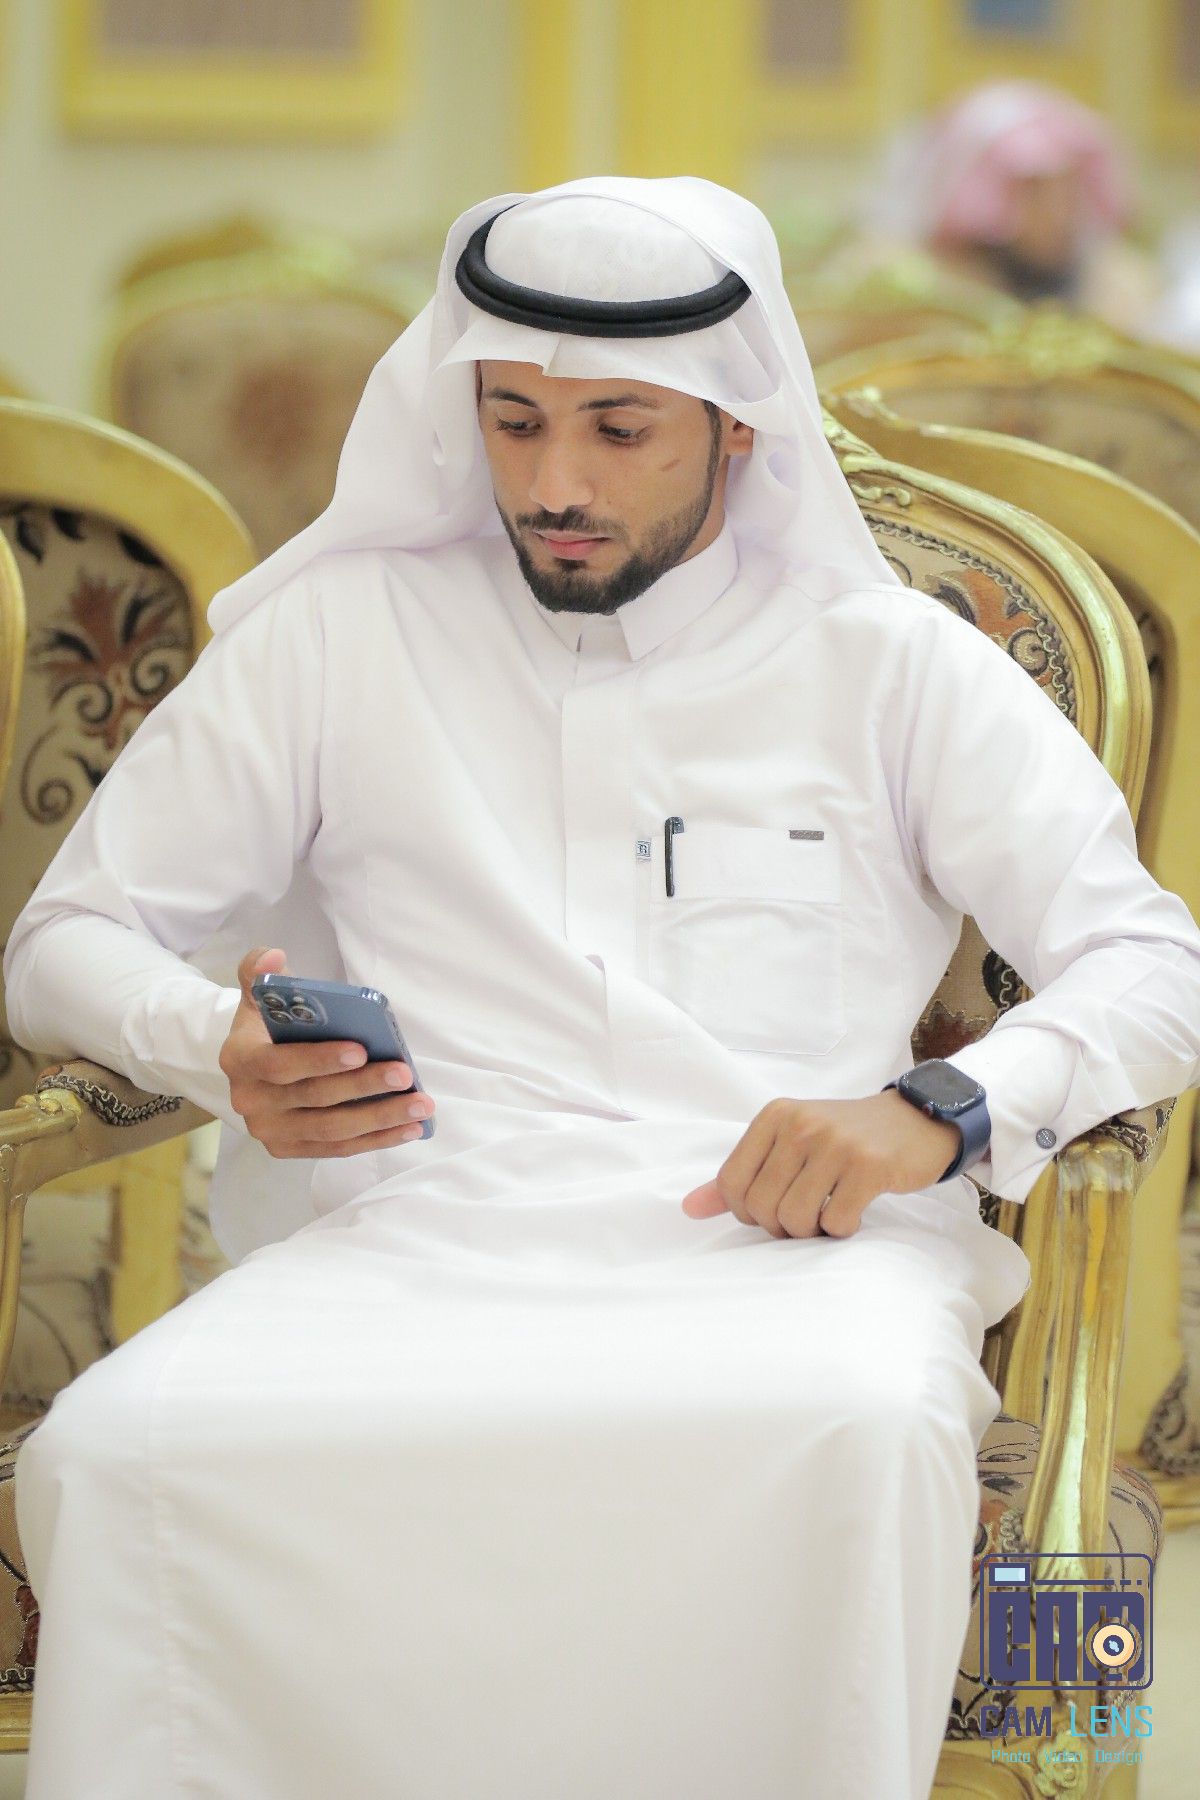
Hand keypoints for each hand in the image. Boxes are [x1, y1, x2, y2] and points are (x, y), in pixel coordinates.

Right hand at [218, 947, 436, 1158]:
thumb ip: (260, 970)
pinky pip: (338, 1149)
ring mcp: (270, 1131)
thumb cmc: (267, 1025)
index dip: (320, 1060)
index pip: (279, 1064)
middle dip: (364, 1086)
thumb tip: (273, 956)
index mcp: (240, 1060)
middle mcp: (250, 1101)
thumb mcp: (259, 993)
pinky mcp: (290, 1149)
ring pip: (332, 1130)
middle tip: (404, 1074)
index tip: (362, 1050)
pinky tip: (410, 1128)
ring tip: (420, 1105)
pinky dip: (376, 1140)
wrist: (252, 1065)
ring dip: (380, 1119)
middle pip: (315, 1098)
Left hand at [680, 1093, 961, 1239]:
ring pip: (795, 1217)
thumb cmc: (845, 1138)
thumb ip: (740, 1175)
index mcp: (774, 1116)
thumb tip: (688, 1209)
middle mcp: (800, 1124)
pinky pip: (836, 1221)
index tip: (773, 1210)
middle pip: (761, 1206)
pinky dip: (841, 1230)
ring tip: (826, 1217)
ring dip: (810, 1232)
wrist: (914, 1121)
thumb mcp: (789, 1144)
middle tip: (805, 1218)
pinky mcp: (870, 1165)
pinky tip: (852, 1214)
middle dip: (780, 1227)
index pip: (731, 1184)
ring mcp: (836, 1143)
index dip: (748, 1213)